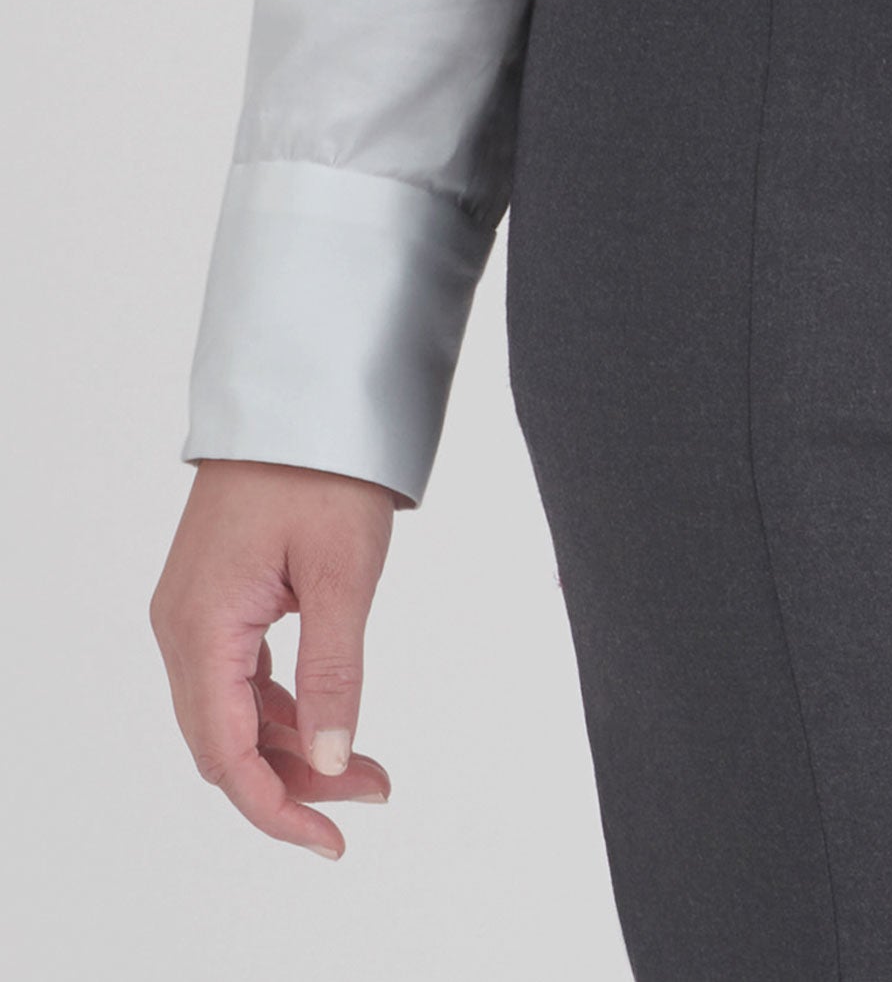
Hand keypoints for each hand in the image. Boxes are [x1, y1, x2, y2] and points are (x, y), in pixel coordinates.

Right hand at [150, 458, 400, 857]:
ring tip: (370, 769)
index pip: (226, 753)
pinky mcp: (218, 596)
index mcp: (201, 626)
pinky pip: (240, 676)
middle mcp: (182, 627)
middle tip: (374, 796)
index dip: (276, 807)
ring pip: (233, 712)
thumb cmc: (321, 465)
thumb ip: (335, 671)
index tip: (331, 840)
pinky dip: (284, 707)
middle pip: (225, 742)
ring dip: (294, 746)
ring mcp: (196, 611)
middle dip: (295, 781)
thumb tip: (335, 760)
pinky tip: (330, 719)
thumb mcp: (343, 572)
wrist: (302, 387)